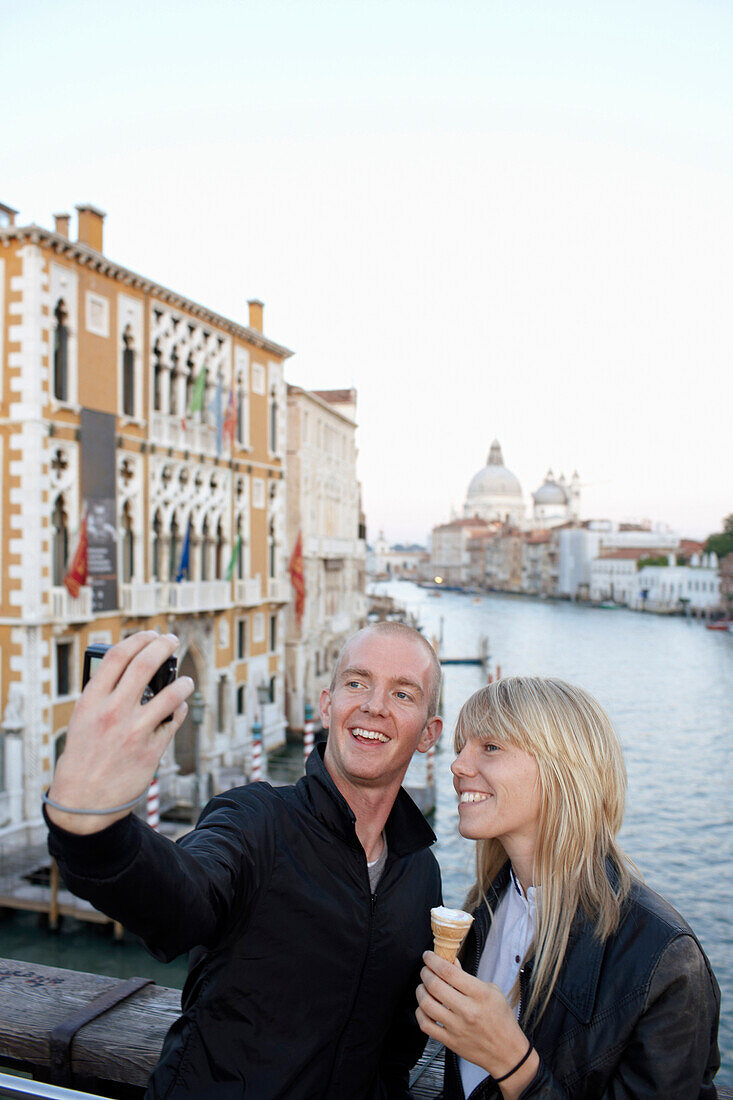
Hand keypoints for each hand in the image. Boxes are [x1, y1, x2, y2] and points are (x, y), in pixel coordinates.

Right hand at [47, 632, 193, 833]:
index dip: (138, 639)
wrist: (83, 802)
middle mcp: (113, 712)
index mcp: (91, 701)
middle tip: (172, 641)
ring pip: (171, 693)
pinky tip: (180, 707)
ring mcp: (134, 731)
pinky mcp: (151, 751)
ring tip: (185, 680)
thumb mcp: (82, 719)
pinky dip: (181, 710)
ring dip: (183, 682)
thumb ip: (104, 694)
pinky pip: (175, 721)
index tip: (150, 634)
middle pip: (145, 665)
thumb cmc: (83, 757)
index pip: (117, 656)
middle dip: (164, 645)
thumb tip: (133, 668)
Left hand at [415, 951, 538, 1096]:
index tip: (428, 956)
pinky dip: (420, 1012)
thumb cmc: (501, 1020)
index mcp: (480, 995)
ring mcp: (457, 1027)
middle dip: (425, 972)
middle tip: (426, 969)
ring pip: (427, 1004)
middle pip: (435, 985)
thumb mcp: (492, 991)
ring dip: (420, 991)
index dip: (434, 960)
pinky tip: (425, 1007)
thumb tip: (450, 962)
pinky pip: (426, 1025)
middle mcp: (467, 1010)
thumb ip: (468, 977)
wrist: (507, 1053)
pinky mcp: (450, 1041)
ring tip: (423, 986)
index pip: (449, 972)